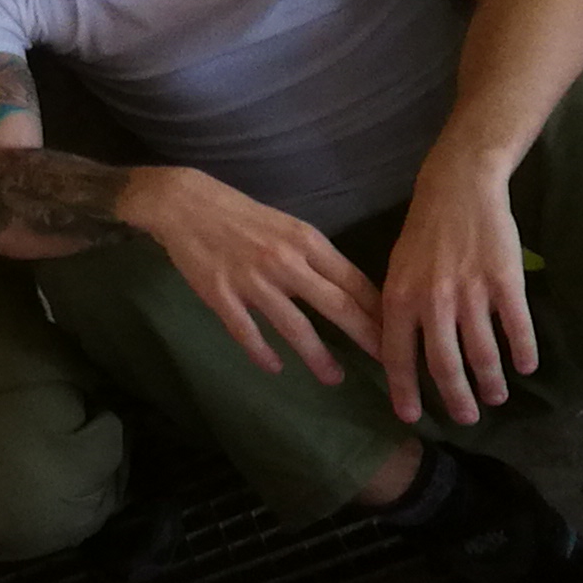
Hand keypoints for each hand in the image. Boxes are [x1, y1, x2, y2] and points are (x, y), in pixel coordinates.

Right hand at [128, 167, 382, 379]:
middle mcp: (285, 262)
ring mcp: (251, 281)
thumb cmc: (241, 215)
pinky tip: (274, 368)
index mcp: (306, 241)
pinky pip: (247, 332)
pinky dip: (262, 353)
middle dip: (366, 337)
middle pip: (336, 306)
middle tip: (387, 363)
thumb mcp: (288, 227)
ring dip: (318, 356)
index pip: (354, 281)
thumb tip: (349, 292)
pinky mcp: (220, 295)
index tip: (397, 332)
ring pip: (294, 326)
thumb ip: (316, 257)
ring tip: (333, 378)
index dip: (378, 310)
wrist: (185, 204)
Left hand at [379, 164, 536, 426]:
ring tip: (496, 398)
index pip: (398, 357)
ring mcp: (471, 293)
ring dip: (491, 381)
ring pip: (483, 352)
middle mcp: (433, 302)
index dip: (405, 391)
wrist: (458, 191)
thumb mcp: (395, 271)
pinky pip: (517, 327)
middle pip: (444, 365)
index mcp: (399, 300)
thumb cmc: (423, 234)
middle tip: (465, 418)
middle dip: (456, 398)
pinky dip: (523, 351)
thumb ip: (396, 310)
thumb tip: (391, 352)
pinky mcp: (505, 282)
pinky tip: (525, 367)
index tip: (412, 416)